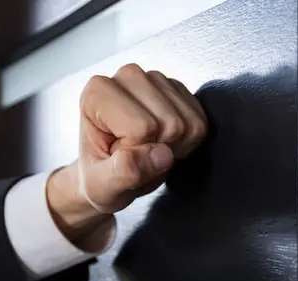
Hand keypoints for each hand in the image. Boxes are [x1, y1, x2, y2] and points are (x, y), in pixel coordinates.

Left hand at [47, 64, 207, 248]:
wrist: (108, 174)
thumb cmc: (99, 177)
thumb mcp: (103, 186)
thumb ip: (125, 172)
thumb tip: (161, 154)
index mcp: (97, 92)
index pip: (142, 127)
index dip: (137, 152)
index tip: (118, 154)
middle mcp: (127, 77)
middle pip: (170, 123)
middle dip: (157, 149)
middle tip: (135, 154)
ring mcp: (156, 79)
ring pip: (188, 122)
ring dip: (173, 146)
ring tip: (147, 148)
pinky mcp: (177, 89)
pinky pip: (200, 121)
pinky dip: (187, 141)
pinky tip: (163, 142)